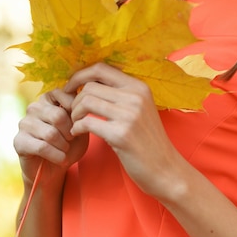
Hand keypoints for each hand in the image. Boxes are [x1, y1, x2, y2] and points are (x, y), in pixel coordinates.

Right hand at [13, 88, 88, 186]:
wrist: (55, 169)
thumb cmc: (69, 144)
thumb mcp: (80, 127)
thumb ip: (81, 113)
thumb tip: (83, 105)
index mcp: (49, 98)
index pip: (65, 95)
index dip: (76, 113)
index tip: (78, 125)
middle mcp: (34, 107)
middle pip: (58, 116)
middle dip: (69, 132)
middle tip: (71, 140)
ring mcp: (24, 123)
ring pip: (50, 133)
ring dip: (63, 146)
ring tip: (65, 150)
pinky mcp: (19, 141)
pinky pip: (42, 147)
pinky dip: (56, 155)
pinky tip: (60, 159)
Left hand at [65, 63, 184, 199]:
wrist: (165, 168)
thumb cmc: (148, 140)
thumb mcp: (140, 109)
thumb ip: (121, 95)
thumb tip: (91, 84)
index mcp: (139, 87)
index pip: (101, 68)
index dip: (80, 75)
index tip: (71, 88)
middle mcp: (135, 96)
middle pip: (90, 85)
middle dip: (75, 98)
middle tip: (72, 112)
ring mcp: (129, 114)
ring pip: (86, 101)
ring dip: (74, 112)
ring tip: (76, 123)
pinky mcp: (121, 134)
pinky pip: (87, 122)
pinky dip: (76, 127)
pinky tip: (78, 133)